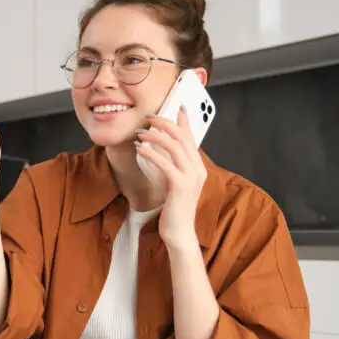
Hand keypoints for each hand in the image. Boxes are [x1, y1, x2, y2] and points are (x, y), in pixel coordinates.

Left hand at [135, 107, 207, 246]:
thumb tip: (158, 147)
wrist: (179, 231)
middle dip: (166, 124)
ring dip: (156, 136)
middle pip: (183, 138)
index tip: (176, 107)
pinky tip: (140, 149)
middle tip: (150, 117)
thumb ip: (170, 164)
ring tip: (141, 133)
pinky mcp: (181, 186)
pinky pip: (165, 164)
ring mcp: (191, 177)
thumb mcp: (172, 181)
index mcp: (198, 167)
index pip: (192, 138)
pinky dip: (151, 154)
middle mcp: (198, 169)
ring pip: (175, 147)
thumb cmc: (173, 207)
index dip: (184, 122)